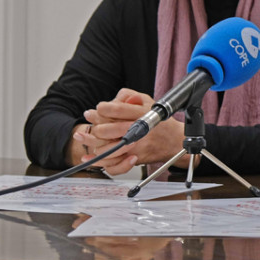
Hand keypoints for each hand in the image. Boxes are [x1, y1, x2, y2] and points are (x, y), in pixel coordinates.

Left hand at [74, 88, 193, 174]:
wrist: (175, 141)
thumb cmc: (161, 123)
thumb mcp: (149, 102)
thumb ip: (131, 96)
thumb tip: (115, 99)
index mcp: (142, 114)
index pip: (117, 109)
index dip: (102, 108)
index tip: (96, 109)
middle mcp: (138, 130)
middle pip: (107, 129)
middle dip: (95, 126)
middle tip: (91, 122)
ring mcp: (136, 146)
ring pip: (107, 148)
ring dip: (92, 143)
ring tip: (84, 136)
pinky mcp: (135, 158)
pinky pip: (114, 163)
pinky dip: (100, 162)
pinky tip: (90, 156)